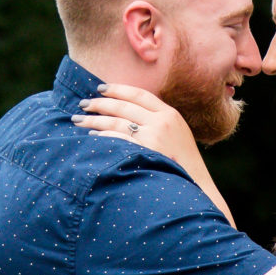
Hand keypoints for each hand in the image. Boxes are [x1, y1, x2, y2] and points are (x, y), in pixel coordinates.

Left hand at [74, 83, 196, 163]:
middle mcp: (162, 122)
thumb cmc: (184, 163)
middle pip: (124, 106)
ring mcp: (153, 137)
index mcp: (170, 114)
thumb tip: (132, 114)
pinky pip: (117, 139)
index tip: (101, 88)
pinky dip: (102, 136)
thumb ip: (160, 121)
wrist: (197, 185)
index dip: (118, 89)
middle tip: (83, 104)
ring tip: (78, 120)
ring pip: (117, 121)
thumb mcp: (178, 134)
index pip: (140, 94)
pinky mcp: (145, 152)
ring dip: (95, 119)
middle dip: (100, 103)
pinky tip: (92, 137)